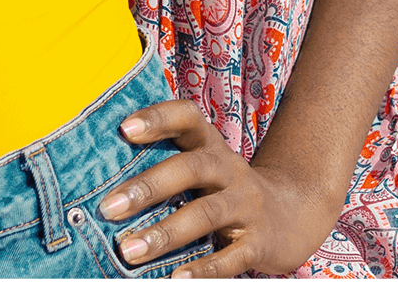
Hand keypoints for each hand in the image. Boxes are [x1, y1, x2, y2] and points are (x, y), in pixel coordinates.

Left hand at [97, 100, 341, 277]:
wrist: (294, 213)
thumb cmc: (226, 188)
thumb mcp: (204, 166)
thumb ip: (167, 165)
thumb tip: (103, 182)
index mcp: (210, 144)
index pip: (187, 116)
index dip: (158, 117)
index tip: (124, 128)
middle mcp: (229, 168)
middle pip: (190, 168)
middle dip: (148, 188)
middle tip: (109, 207)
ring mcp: (247, 204)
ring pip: (205, 214)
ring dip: (164, 233)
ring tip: (129, 251)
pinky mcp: (260, 242)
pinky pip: (229, 257)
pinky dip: (202, 270)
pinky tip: (174, 280)